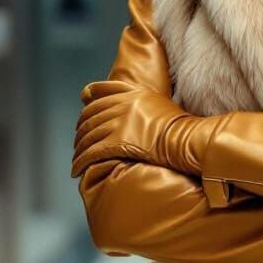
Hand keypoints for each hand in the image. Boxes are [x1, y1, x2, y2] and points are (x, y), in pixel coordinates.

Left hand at [71, 80, 190, 178]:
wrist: (186, 139)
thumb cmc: (180, 126)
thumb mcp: (161, 103)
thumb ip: (142, 100)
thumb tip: (134, 108)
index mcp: (134, 93)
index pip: (101, 95)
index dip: (88, 104)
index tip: (83, 108)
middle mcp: (123, 105)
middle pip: (91, 116)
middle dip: (81, 130)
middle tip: (79, 140)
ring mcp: (119, 123)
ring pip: (88, 136)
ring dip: (79, 149)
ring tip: (77, 158)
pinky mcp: (117, 142)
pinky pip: (91, 152)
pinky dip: (81, 161)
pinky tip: (76, 169)